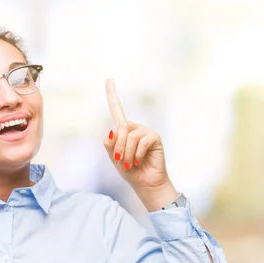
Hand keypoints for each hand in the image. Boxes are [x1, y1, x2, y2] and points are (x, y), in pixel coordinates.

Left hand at [103, 78, 177, 210]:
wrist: (145, 183)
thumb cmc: (130, 171)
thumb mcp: (114, 158)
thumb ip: (110, 144)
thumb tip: (112, 131)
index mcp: (124, 130)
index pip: (117, 110)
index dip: (112, 94)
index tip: (109, 78)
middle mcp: (135, 127)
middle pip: (120, 127)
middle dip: (117, 146)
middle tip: (120, 160)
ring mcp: (145, 132)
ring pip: (129, 136)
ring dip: (126, 153)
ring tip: (130, 164)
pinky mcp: (154, 138)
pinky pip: (141, 142)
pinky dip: (136, 155)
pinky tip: (138, 162)